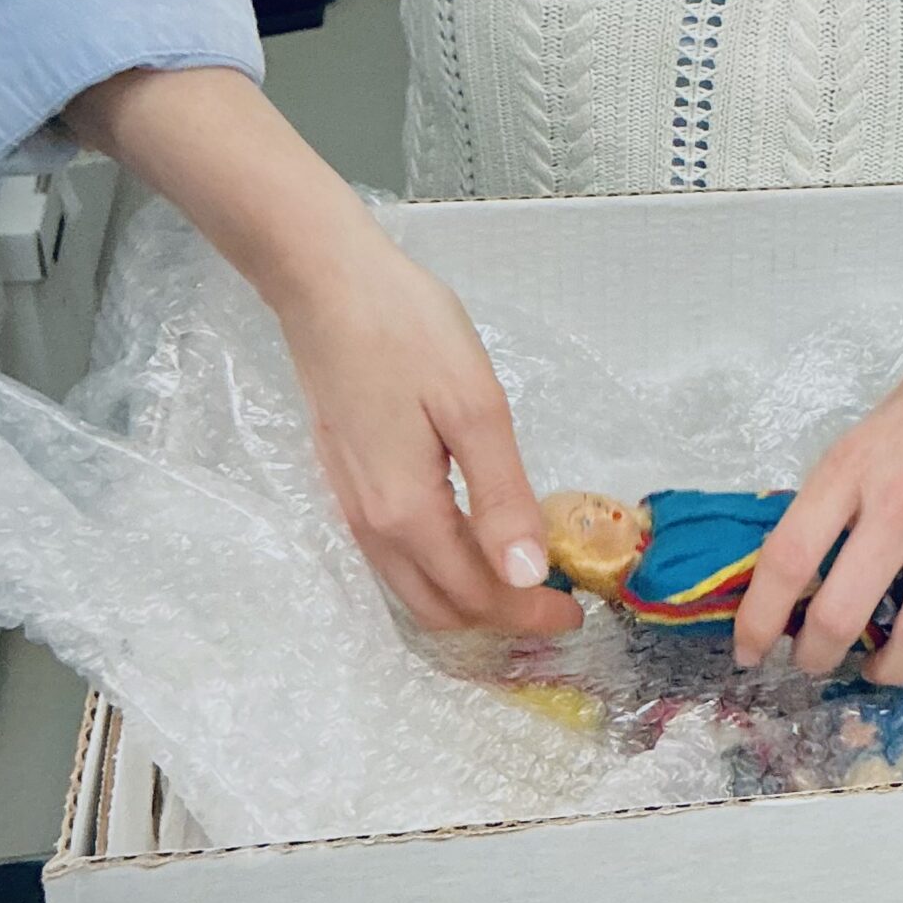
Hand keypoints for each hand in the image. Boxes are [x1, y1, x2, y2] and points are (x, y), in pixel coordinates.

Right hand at [65, 67, 580, 640]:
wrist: (325, 284)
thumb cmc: (407, 332)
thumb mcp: (475, 409)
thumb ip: (501, 498)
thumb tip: (527, 577)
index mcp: (407, 513)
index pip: (476, 595)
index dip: (530, 615)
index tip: (577, 613)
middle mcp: (372, 526)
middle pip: (439, 608)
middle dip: (501, 619)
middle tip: (556, 602)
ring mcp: (353, 506)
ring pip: (412, 589)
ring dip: (469, 598)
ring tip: (522, 576)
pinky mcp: (347, 483)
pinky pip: (396, 558)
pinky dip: (441, 569)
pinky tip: (474, 536)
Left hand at [732, 285, 902, 683]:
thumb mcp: (876, 427)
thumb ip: (849, 491)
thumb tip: (816, 559)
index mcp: (852, 466)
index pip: (787, 559)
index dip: (759, 620)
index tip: (748, 651)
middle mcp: (899, 503)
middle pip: (841, 615)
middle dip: (819, 658)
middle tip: (816, 665)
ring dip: (893, 670)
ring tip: (884, 670)